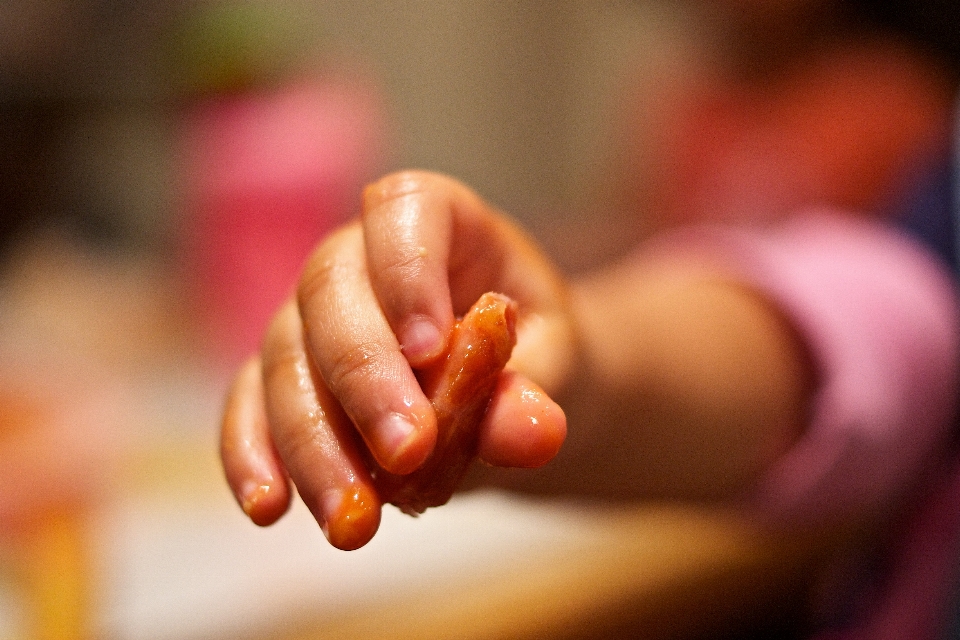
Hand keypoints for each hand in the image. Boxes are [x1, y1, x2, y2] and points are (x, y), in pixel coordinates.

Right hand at [220, 171, 573, 548]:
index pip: (405, 210)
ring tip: (353, 521)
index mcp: (440, 222)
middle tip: (406, 454)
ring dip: (312, 443)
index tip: (431, 349)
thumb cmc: (534, 359)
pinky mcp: (279, 374)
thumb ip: (533, 392)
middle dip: (363, 378)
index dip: (408, 272)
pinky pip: (248, 405)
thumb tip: (531, 433)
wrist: (506, 397)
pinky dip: (253, 454)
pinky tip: (270, 507)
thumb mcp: (555, 371)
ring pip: (283, 358)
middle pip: (330, 290)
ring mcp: (310, 315)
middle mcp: (360, 257)